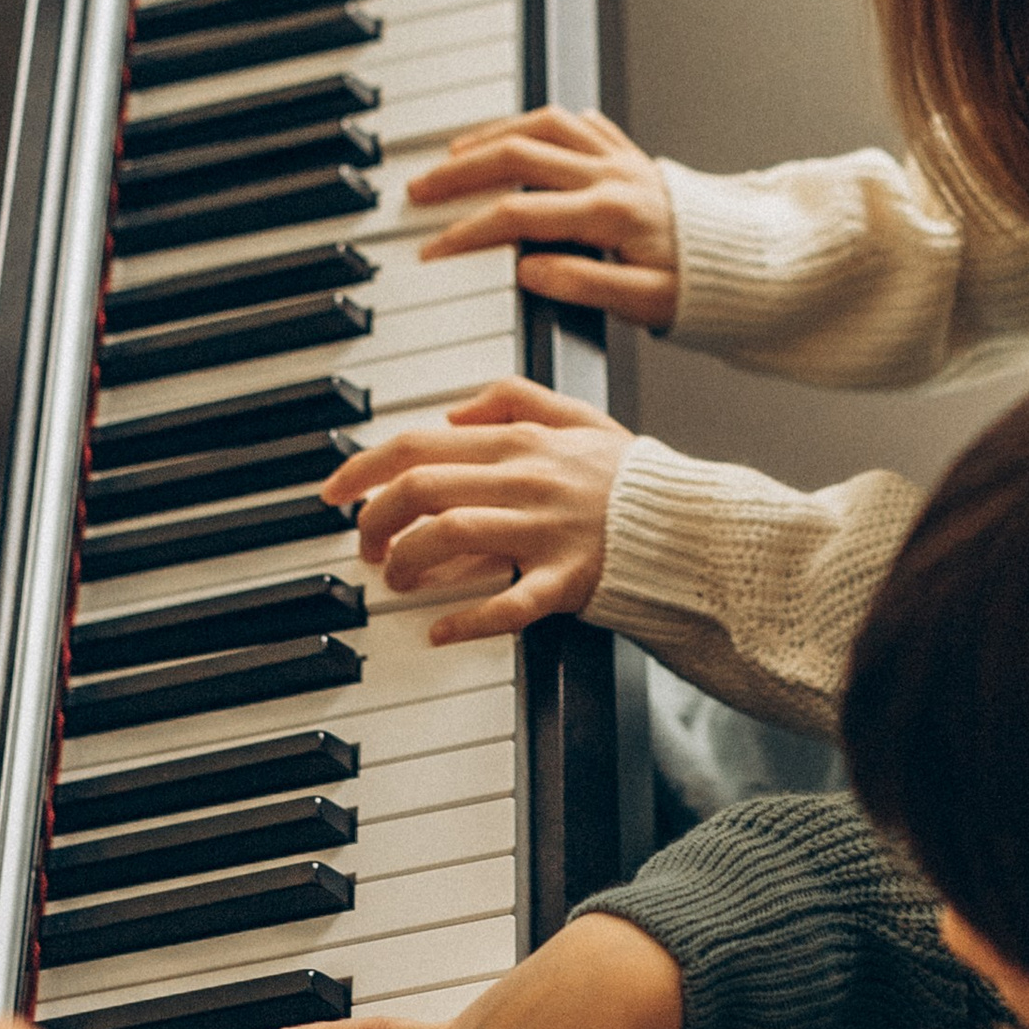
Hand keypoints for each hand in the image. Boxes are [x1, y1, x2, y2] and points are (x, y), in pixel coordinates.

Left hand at [323, 379, 630, 640]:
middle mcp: (526, 481)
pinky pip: (509, 603)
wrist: (695, 528)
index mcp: (521, 442)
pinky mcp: (568, 581)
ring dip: (407, 561)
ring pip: (451, 535)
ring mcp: (546, 532)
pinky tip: (440, 631)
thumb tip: (453, 411)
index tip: (334, 491)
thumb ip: (515, 397)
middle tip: (365, 546)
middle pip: (421, 489)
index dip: (363, 467)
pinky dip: (467, 620)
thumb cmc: (633, 480)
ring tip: (397, 579)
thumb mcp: (579, 416)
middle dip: (374, 519)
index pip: (419, 443)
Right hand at [408, 105, 676, 327]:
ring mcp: (618, 156)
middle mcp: (610, 174)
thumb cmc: (699, 286)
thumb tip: (527, 272)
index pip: (520, 216)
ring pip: (541, 125)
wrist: (749, 256)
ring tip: (451, 156)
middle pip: (517, 156)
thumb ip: (585, 285)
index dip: (470, 232)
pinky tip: (512, 133)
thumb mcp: (646, 303)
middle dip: (459, 173)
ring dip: (490, 136)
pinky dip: (535, 122)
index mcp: (610, 213)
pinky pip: (573, 121)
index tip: (435, 248)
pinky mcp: (626, 150)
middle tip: (420, 190)